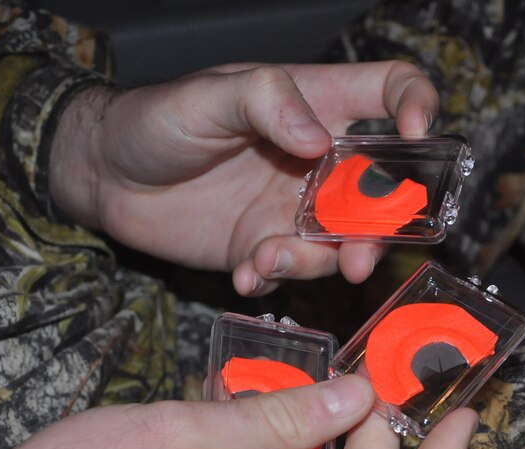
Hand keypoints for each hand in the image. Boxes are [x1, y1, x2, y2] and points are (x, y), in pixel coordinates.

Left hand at [49, 61, 438, 295]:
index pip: (391, 91)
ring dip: (315, 264)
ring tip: (265, 260)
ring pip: (339, 244)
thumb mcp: (209, 96)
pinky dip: (274, 281)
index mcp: (315, 104)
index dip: (418, 106)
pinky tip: (244, 275)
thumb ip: (266, 103)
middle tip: (355, 259)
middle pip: (381, 191)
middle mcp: (315, 160)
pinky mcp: (262, 248)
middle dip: (379, 231)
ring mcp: (292, 209)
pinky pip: (289, 274)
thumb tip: (319, 143)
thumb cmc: (155, 119)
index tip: (417, 135)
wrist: (105, 175)